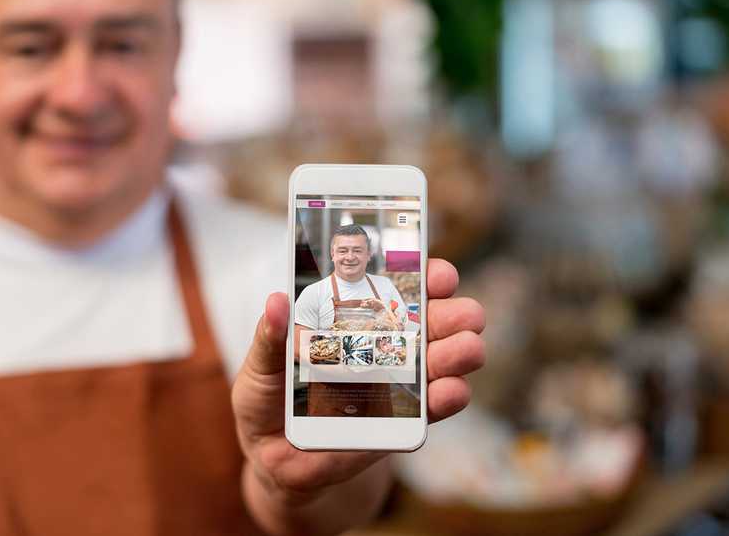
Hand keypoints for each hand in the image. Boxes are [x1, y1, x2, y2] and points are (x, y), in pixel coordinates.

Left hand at [231, 259, 484, 532]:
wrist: (271, 454)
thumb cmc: (267, 396)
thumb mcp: (261, 364)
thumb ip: (270, 337)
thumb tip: (276, 303)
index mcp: (356, 316)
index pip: (398, 285)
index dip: (424, 275)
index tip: (438, 274)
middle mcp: (385, 342)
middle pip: (433, 320)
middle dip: (455, 314)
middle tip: (466, 315)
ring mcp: (397, 380)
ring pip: (442, 360)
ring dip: (459, 353)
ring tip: (467, 350)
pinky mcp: (399, 420)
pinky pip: (431, 407)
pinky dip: (447, 398)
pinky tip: (451, 391)